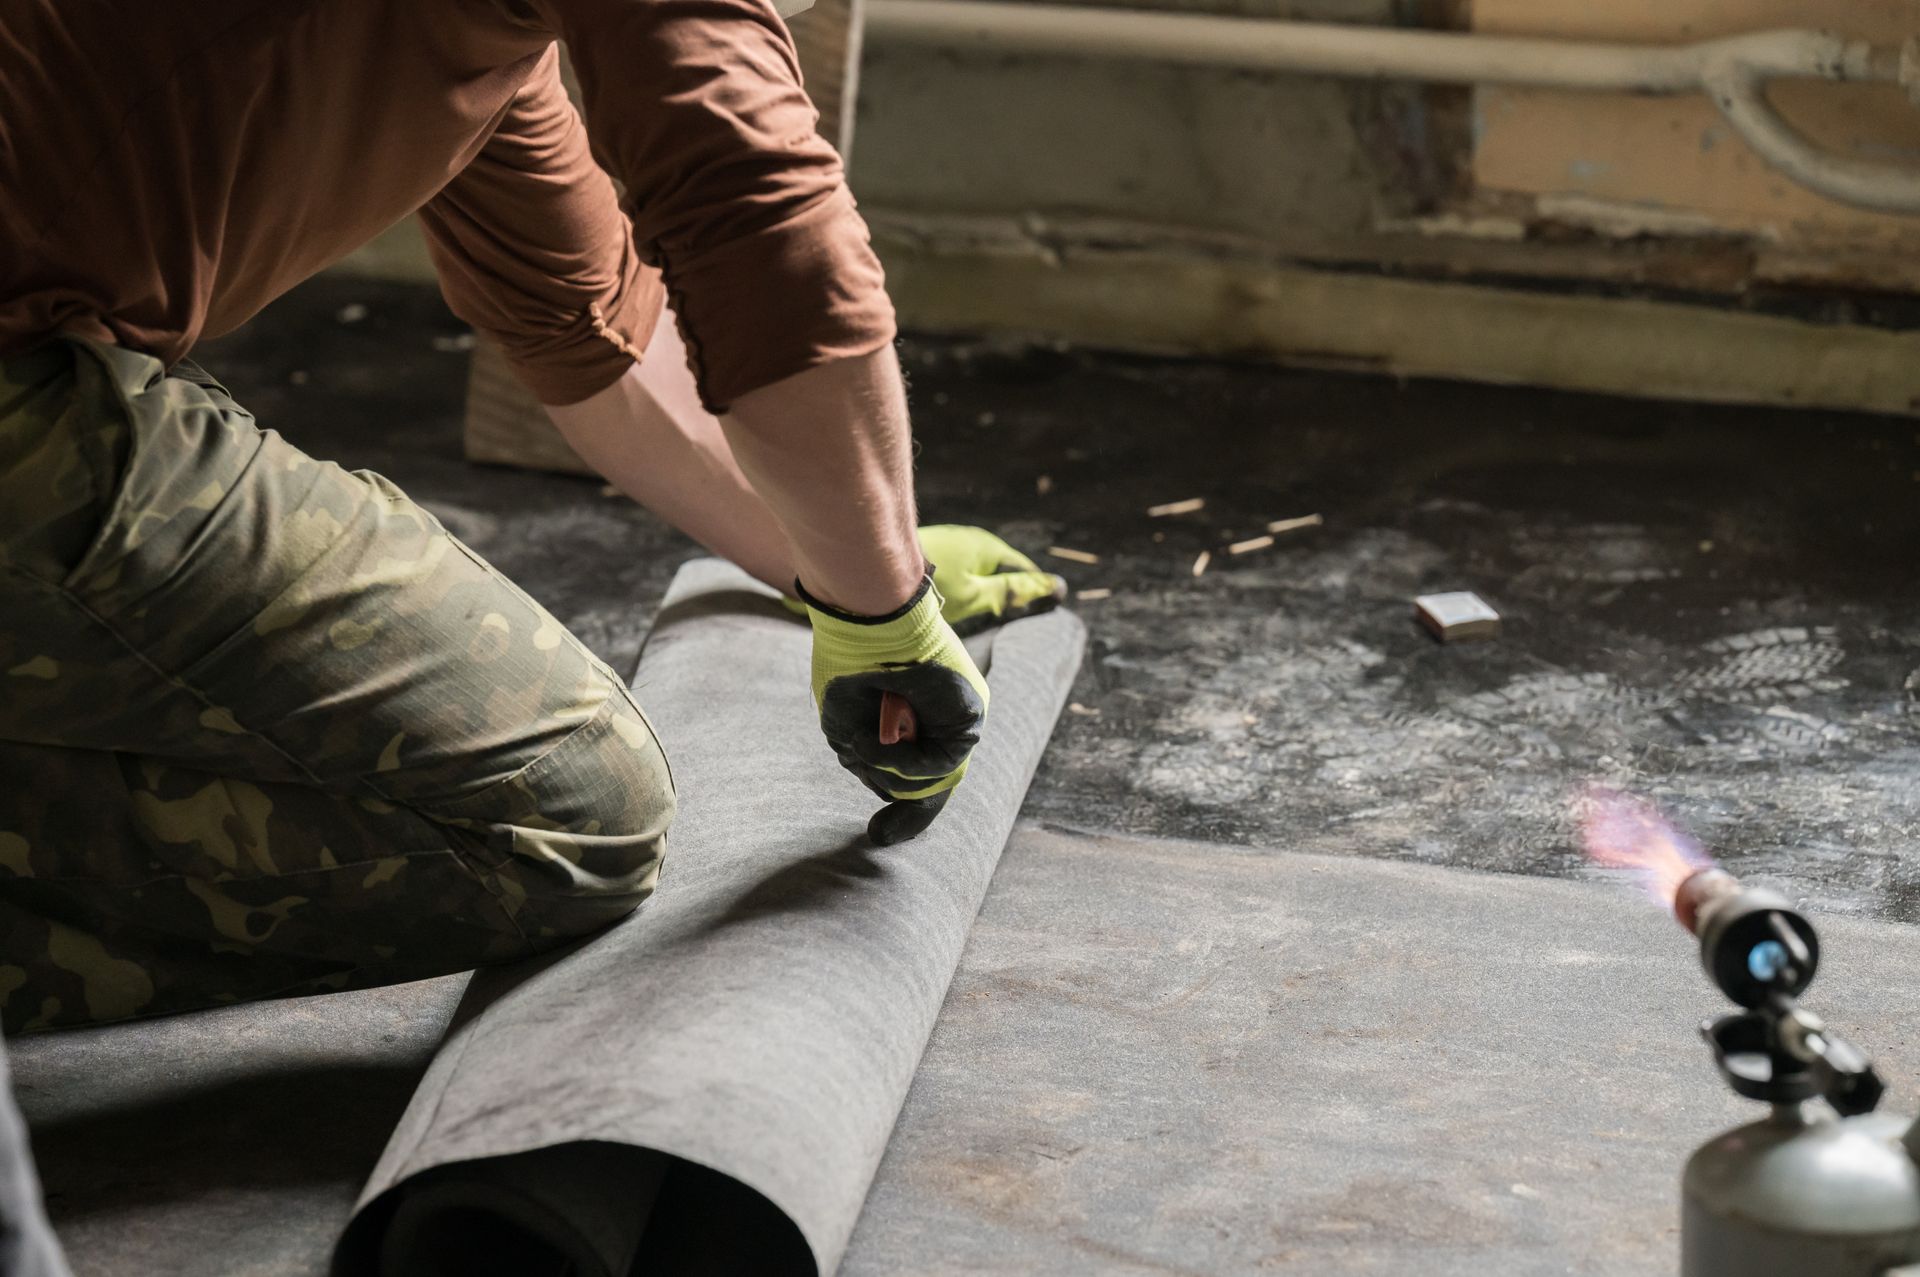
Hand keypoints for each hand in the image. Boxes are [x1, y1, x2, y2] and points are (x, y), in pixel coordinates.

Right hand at [798, 574, 987, 844]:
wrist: (866, 624)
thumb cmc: (849, 668)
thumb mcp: (848, 728)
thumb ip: (869, 762)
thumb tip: (887, 787)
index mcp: (912, 721)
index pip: (918, 772)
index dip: (901, 808)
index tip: (880, 836)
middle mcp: (938, 721)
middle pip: (933, 782)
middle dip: (909, 816)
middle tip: (880, 836)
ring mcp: (956, 719)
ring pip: (935, 778)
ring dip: (890, 772)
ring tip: (863, 744)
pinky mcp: (969, 716)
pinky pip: (943, 763)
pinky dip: (906, 762)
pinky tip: (879, 743)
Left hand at [918, 525, 1064, 635]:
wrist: (874, 565)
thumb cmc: (929, 585)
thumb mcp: (975, 596)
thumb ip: (1010, 592)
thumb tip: (1050, 587)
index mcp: (988, 547)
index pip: (1022, 568)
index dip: (1033, 589)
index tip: (1041, 609)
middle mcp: (971, 538)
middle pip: (997, 568)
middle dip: (1000, 591)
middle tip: (998, 620)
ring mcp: (949, 541)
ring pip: (973, 569)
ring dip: (974, 590)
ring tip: (967, 616)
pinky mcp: (930, 548)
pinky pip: (953, 568)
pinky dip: (954, 585)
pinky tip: (944, 603)